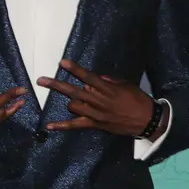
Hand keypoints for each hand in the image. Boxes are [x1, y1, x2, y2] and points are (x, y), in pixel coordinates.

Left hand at [37, 60, 162, 137]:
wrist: (147, 120)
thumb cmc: (138, 99)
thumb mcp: (126, 85)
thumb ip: (109, 80)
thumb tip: (96, 78)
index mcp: (107, 89)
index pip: (88, 77)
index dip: (75, 70)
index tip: (62, 63)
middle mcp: (99, 101)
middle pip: (74, 91)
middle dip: (56, 85)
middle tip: (41, 80)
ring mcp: (96, 114)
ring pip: (73, 106)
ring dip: (72, 102)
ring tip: (78, 101)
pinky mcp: (95, 125)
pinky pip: (75, 125)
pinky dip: (62, 126)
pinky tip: (49, 126)